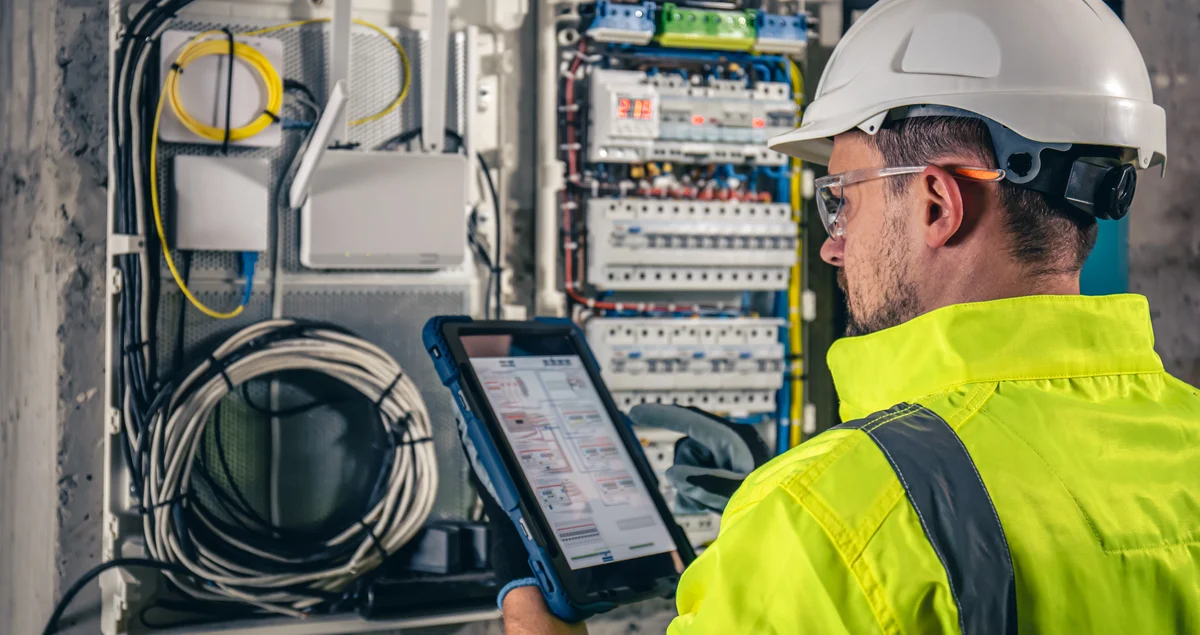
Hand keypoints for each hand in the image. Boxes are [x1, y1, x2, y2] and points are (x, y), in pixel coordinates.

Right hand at [628, 404, 769, 512]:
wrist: (795, 513)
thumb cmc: (773, 500)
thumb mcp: (736, 493)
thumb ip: (702, 483)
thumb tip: (673, 474)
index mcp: (734, 438)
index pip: (689, 419)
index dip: (659, 415)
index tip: (633, 413)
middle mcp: (730, 445)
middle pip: (688, 450)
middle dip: (686, 475)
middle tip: (699, 498)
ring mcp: (730, 460)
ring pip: (691, 467)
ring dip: (692, 489)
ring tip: (709, 507)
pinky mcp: (730, 474)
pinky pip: (700, 479)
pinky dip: (697, 494)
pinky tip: (705, 508)